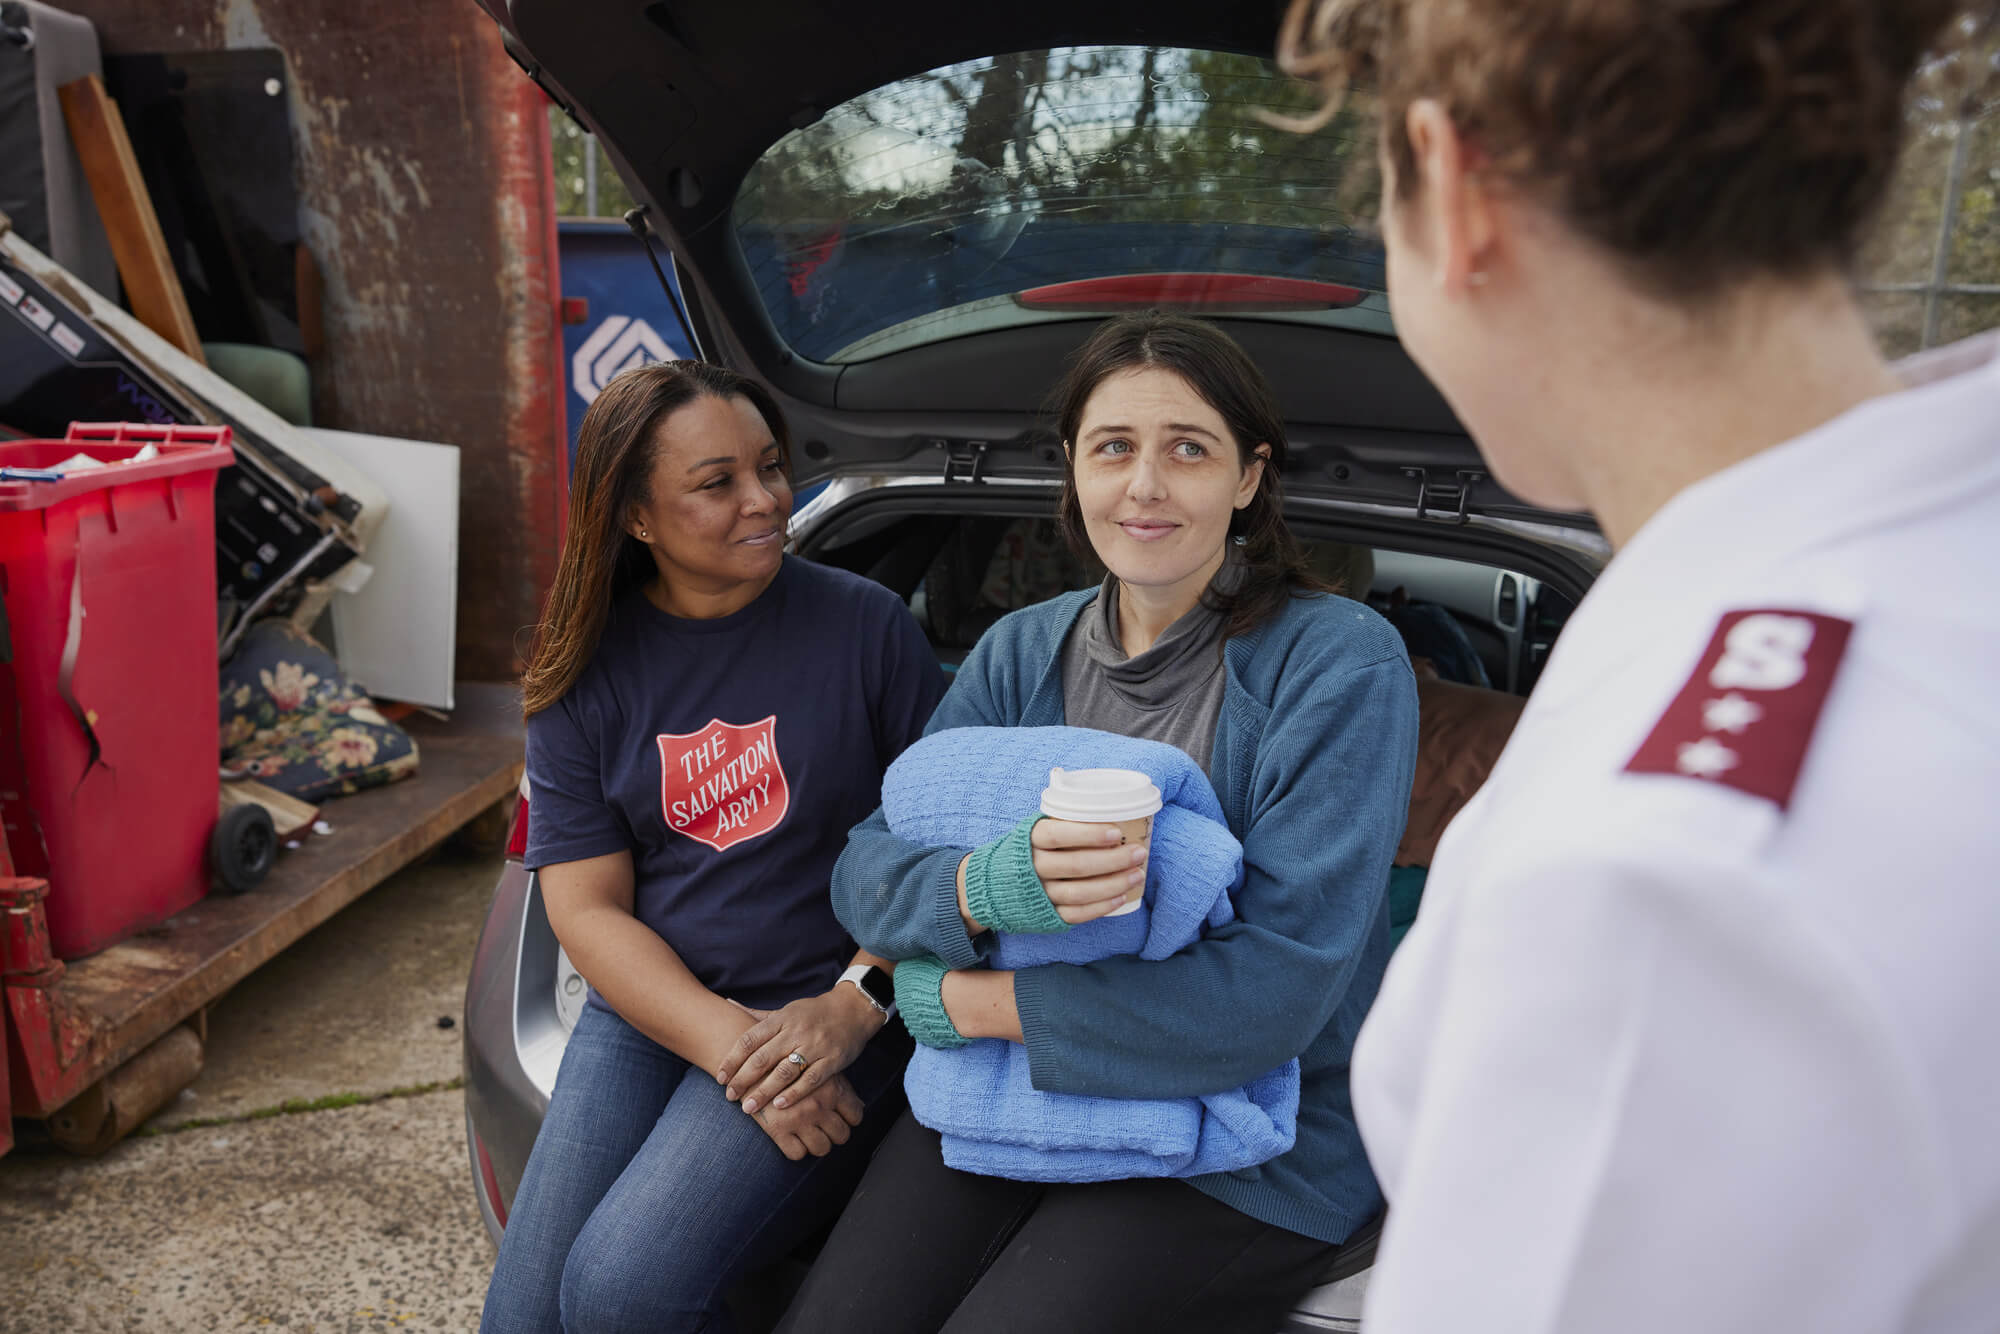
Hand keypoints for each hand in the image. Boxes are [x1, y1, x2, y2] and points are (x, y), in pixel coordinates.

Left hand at [717, 986, 884, 1113]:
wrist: (853, 1009)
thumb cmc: (814, 1013)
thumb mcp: (786, 1010)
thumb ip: (758, 1014)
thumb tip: (729, 1004)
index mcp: (781, 1019)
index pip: (750, 1039)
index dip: (732, 1059)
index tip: (720, 1077)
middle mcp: (795, 1032)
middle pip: (762, 1058)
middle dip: (743, 1080)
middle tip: (729, 1097)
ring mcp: (814, 1046)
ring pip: (784, 1072)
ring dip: (764, 1091)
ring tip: (748, 1108)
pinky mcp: (832, 1060)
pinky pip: (811, 1079)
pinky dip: (794, 1093)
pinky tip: (779, 1105)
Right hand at [750, 1072, 864, 1160]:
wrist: (750, 1061)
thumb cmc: (789, 1064)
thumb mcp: (817, 1068)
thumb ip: (839, 1087)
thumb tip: (858, 1106)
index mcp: (832, 1089)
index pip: (855, 1116)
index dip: (849, 1120)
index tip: (840, 1119)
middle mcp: (819, 1105)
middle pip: (842, 1135)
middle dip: (834, 1134)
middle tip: (825, 1129)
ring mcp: (799, 1118)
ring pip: (822, 1148)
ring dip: (818, 1144)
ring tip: (810, 1135)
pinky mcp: (778, 1129)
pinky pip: (797, 1154)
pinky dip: (797, 1149)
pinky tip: (793, 1138)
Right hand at [1028, 819, 1146, 924]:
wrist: (995, 883)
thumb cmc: (1029, 849)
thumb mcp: (1037, 829)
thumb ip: (1064, 822)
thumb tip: (1111, 810)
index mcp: (1031, 840)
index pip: (1058, 835)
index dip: (1088, 835)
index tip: (1116, 832)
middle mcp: (1033, 867)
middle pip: (1076, 865)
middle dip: (1113, 859)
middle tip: (1138, 852)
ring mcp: (1040, 893)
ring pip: (1079, 892)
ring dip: (1113, 884)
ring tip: (1137, 874)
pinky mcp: (1046, 915)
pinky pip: (1076, 914)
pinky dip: (1101, 907)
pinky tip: (1121, 897)